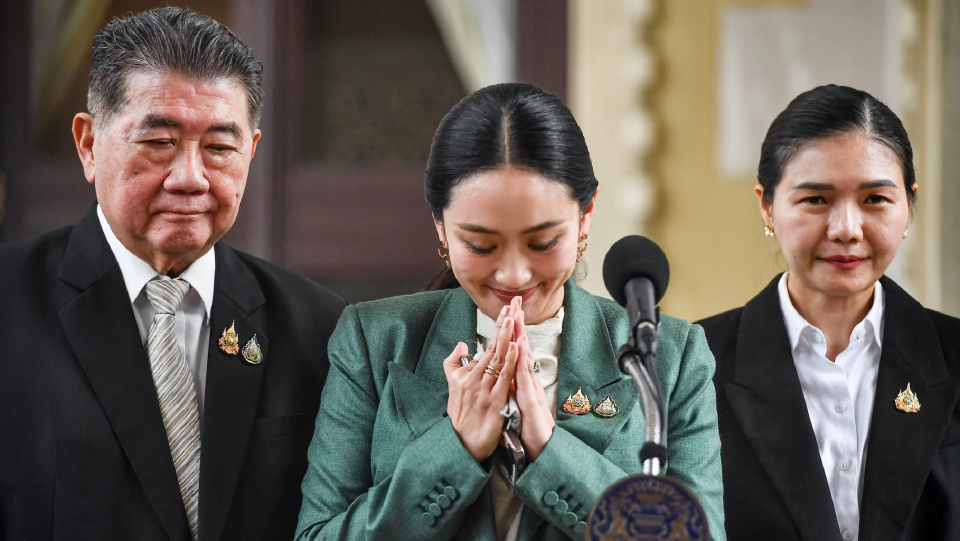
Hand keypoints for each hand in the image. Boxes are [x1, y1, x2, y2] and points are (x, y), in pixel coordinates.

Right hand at [443, 307, 518, 461]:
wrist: (462, 444)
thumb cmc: (461, 416)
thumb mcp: (452, 387)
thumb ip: (454, 363)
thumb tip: (463, 343)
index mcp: (468, 374)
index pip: (487, 347)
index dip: (497, 329)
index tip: (505, 311)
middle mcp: (475, 379)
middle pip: (492, 348)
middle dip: (502, 327)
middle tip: (510, 307)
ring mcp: (484, 390)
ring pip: (497, 360)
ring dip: (506, 338)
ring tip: (513, 320)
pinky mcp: (493, 402)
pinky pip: (503, 378)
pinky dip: (509, 362)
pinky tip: (515, 348)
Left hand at [512, 302, 554, 460]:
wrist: (543, 446)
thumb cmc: (531, 426)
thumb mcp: (518, 402)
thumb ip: (514, 385)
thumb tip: (507, 372)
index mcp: (522, 379)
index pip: (515, 349)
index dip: (512, 330)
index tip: (508, 310)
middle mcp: (528, 379)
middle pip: (522, 346)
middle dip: (518, 323)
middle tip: (516, 301)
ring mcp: (531, 386)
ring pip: (525, 356)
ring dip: (521, 333)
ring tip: (517, 313)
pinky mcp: (531, 398)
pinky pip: (525, 375)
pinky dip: (522, 358)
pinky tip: (520, 343)